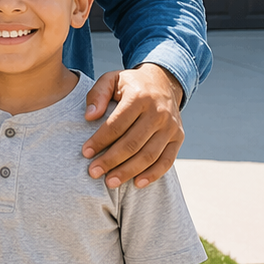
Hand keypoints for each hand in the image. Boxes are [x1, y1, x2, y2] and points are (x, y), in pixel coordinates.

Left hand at [82, 64, 183, 188]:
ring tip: (110, 182)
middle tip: (93, 172)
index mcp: (139, 97)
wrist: (163, 82)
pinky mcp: (178, 137)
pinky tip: (137, 183)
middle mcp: (158, 113)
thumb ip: (97, 94)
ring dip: (128, 171)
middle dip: (111, 160)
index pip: (117, 124)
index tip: (85, 153)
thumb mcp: (111, 80)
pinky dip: (153, 174)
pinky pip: (167, 160)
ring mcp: (171, 127)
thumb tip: (89, 116)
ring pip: (149, 155)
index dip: (100, 140)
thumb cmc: (129, 84)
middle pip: (132, 143)